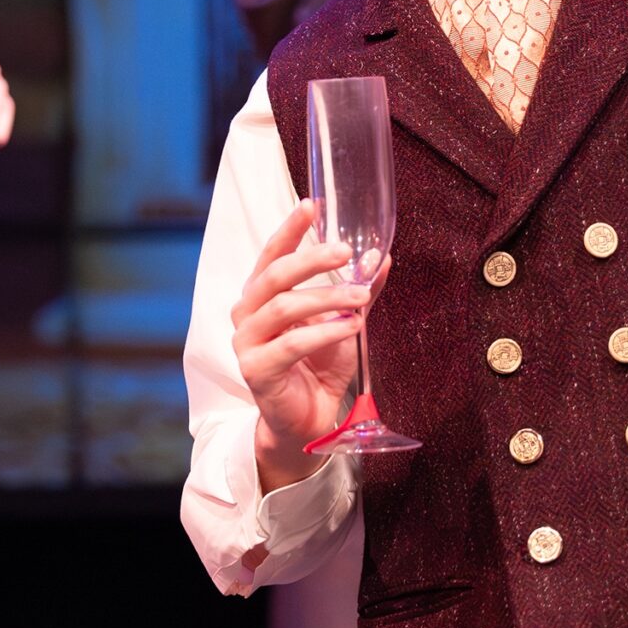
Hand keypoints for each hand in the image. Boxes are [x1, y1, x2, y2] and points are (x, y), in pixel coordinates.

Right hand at [235, 200, 371, 490]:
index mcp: (261, 296)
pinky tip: (350, 326)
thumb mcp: (343, 320)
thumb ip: (356, 289)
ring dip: (326, 297)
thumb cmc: (319, 366)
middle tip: (345, 252)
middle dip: (311, 259)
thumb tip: (381, 256)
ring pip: (283, 306)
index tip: (312, 206)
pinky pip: (290, 344)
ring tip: (360, 296)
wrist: (310, 421)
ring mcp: (246, 343)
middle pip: (274, 275)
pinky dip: (323, 332)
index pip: (271, 255)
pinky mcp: (255, 370)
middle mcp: (246, 315)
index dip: (289, 229)